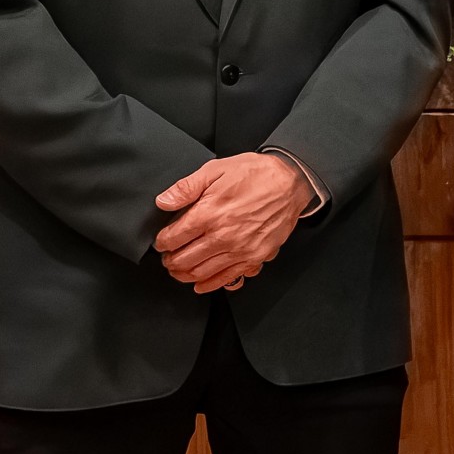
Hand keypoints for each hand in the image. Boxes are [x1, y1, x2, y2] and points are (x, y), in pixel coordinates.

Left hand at [154, 153, 312, 293]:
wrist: (291, 182)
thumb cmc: (256, 174)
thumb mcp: (216, 169)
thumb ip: (186, 187)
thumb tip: (163, 202)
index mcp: (209, 213)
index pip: (173, 238)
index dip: (162, 242)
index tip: (162, 241)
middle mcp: (223, 236)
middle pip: (183, 260)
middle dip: (170, 261)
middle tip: (167, 257)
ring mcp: (240, 250)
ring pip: (201, 273)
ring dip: (184, 274)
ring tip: (179, 269)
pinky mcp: (255, 257)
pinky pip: (227, 279)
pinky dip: (210, 284)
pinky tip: (200, 283)